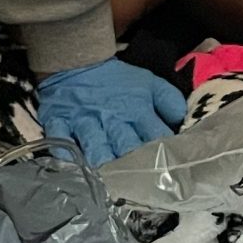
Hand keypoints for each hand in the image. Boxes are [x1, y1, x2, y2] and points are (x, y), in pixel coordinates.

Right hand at [37, 58, 186, 168]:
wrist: (77, 58)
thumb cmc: (117, 79)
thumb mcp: (149, 84)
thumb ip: (169, 102)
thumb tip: (183, 122)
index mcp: (137, 110)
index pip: (155, 136)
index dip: (165, 154)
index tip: (173, 171)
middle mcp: (113, 118)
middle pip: (126, 145)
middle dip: (135, 164)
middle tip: (144, 184)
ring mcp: (85, 120)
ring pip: (96, 145)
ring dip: (103, 161)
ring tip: (111, 180)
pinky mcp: (59, 119)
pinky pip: (59, 137)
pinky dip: (65, 151)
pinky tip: (74, 166)